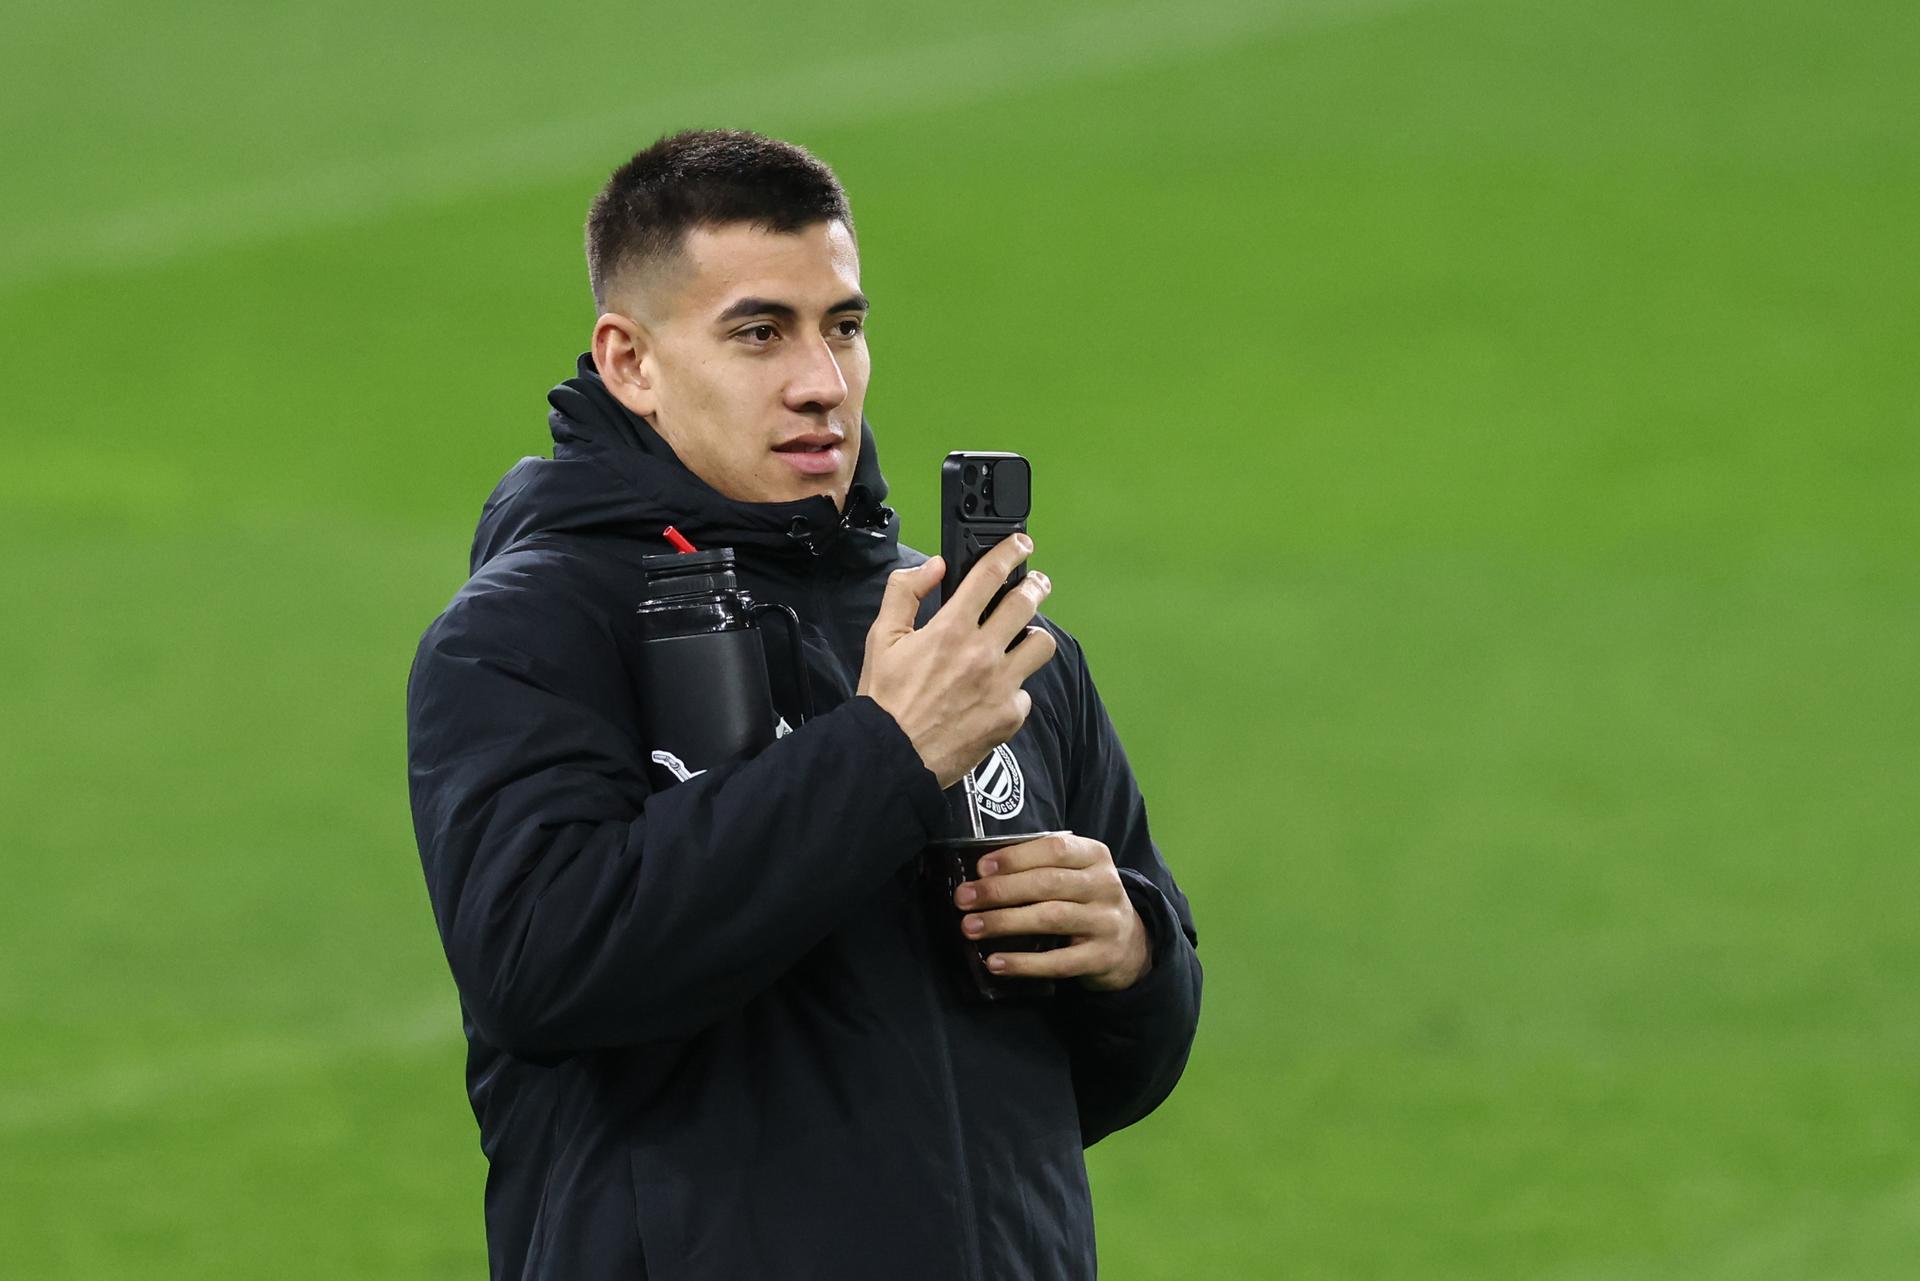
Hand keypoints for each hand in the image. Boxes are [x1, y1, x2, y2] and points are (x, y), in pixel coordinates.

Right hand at [856, 536, 1057, 787]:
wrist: (892, 756)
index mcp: (950, 629)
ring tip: (1023, 639)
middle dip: (1035, 586)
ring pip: (1041, 644)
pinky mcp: (1010, 715)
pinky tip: (997, 691)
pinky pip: (1026, 691)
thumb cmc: (885, 699)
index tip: (1020, 544)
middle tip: (1036, 584)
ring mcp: (1001, 685)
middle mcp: (982, 653)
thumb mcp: (881, 638)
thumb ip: (904, 593)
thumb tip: (933, 566)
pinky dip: (1014, 687)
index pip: (990, 576)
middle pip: (1026, 603)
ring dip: (1033, 636)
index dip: (1010, 552)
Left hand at [952, 833, 1151, 991]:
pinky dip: (1024, 963)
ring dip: (1005, 922)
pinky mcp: (1102, 957)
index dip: (1015, 857)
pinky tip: (996, 962)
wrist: (1130, 944)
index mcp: (1095, 855)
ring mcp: (1106, 922)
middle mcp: (1105, 885)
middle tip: (964, 899)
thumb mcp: (1075, 874)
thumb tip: (982, 874)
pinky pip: (1058, 961)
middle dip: (1000, 890)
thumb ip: (1040, 867)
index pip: (1055, 848)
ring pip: (1051, 918)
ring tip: (970, 928)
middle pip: (1048, 883)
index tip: (981, 868)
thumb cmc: (1085, 900)